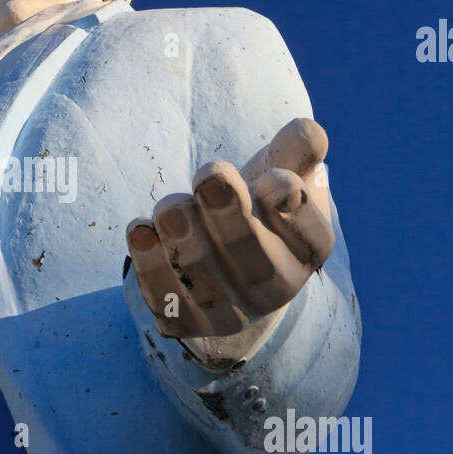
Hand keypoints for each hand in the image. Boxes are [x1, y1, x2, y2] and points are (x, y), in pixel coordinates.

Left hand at [125, 118, 333, 353]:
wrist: (218, 258)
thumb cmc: (253, 203)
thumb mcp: (278, 170)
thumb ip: (295, 149)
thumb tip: (307, 131)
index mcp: (308, 250)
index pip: (312, 236)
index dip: (294, 211)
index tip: (272, 180)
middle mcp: (275, 289)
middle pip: (257, 265)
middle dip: (231, 218)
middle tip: (209, 175)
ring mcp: (231, 312)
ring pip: (209, 285)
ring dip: (186, 240)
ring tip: (169, 204)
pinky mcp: (187, 322)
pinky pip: (168, 305)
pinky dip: (150, 268)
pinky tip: (140, 230)